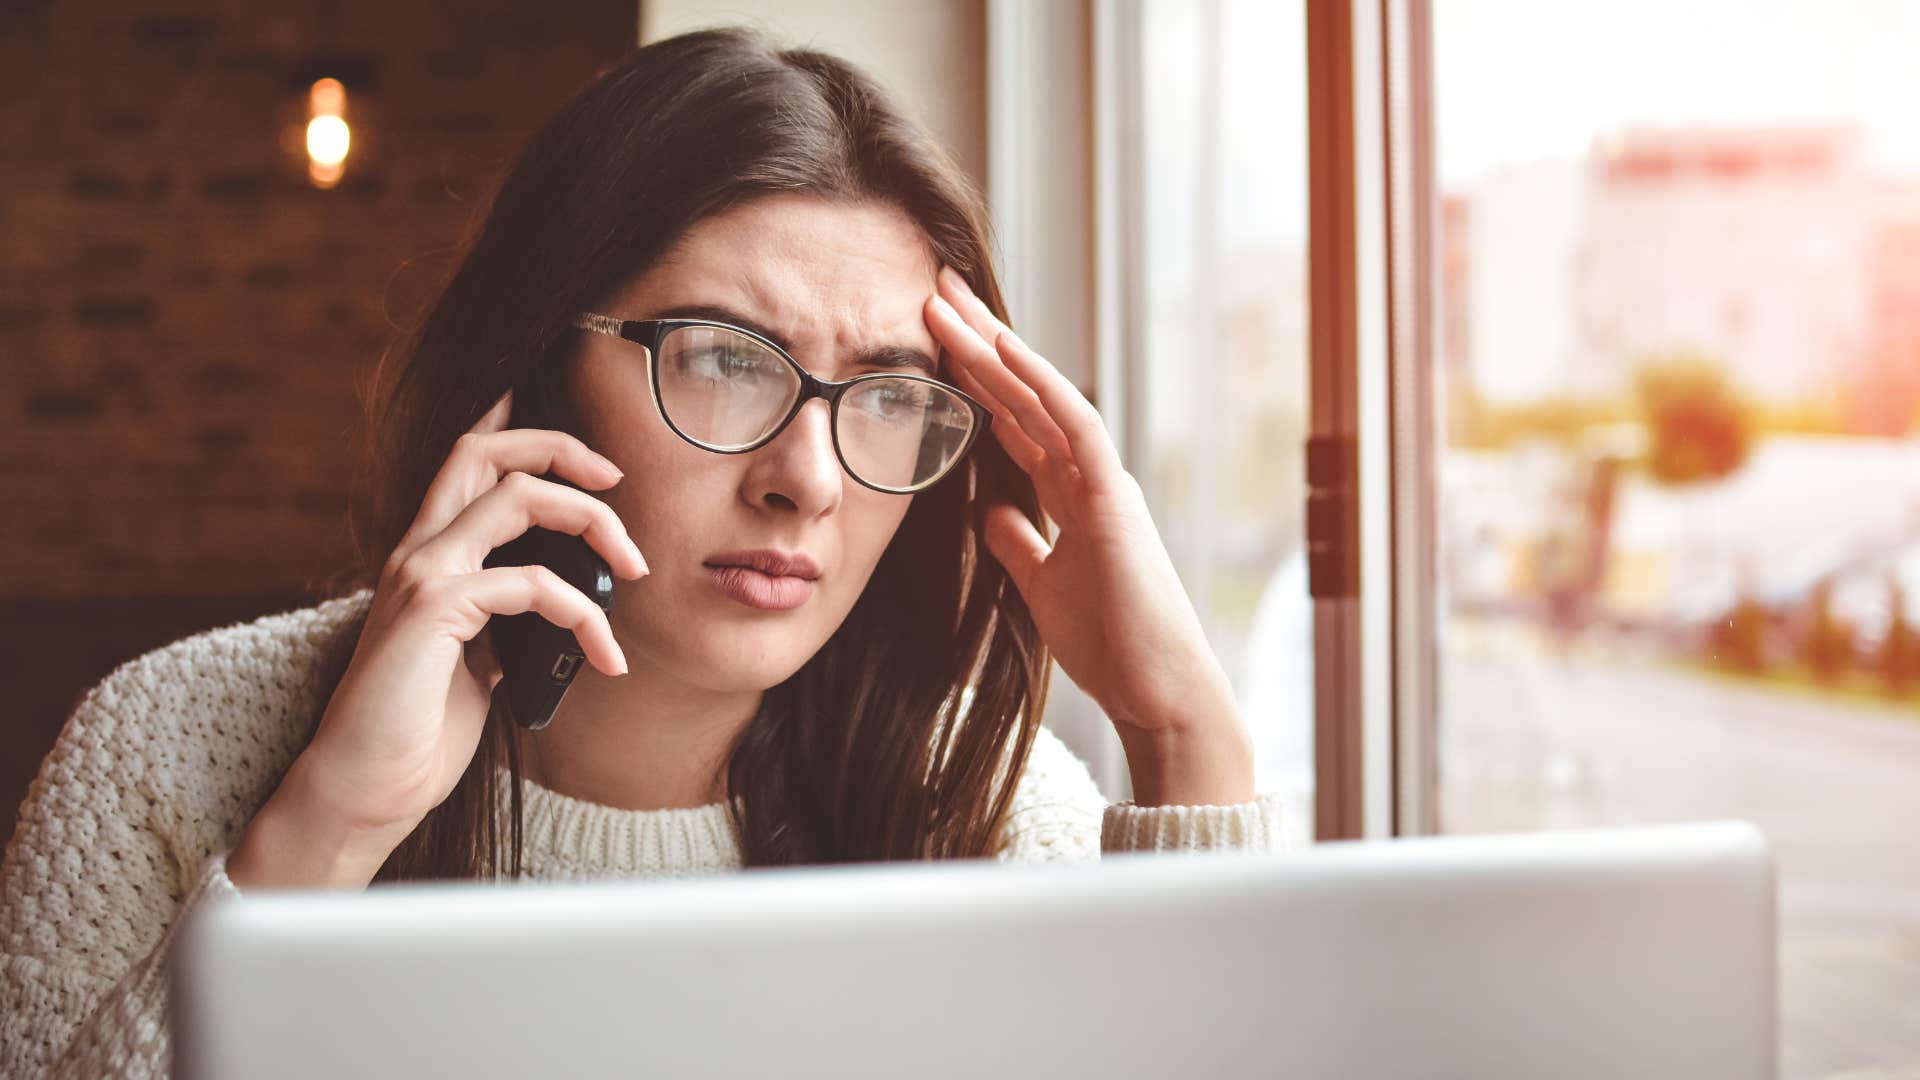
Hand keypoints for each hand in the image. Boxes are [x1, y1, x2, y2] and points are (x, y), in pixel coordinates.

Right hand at [284, 391, 649, 860]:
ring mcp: (421, 575)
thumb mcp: (474, 667)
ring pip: (517, 496)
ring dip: (593, 521)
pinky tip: (605, 655)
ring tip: (635, 568)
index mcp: (427, 560)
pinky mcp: (434, 609)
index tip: (567, 427)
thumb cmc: (414, 736)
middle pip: (482, 453)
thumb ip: (502, 627)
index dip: (511, 428)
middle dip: (559, 447)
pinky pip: (533, 582)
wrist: (364, 792)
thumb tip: (552, 612)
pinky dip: (584, 611)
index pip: (463, 467)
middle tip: (616, 481)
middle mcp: (418, 553)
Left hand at [923, 268, 1247, 753]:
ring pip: (1042, 395)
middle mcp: (1090, 476)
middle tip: (933, 290)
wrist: (1160, 692)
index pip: (1015, 421)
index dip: (974, 378)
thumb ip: (1020, 543)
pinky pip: (1074, 424)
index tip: (931, 339)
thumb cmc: (1111, 648)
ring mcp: (1105, 481)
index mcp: (1074, 495)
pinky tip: (1002, 347)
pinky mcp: (1115, 498)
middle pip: (1023, 393)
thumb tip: (990, 511)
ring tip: (947, 302)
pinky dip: (1038, 382)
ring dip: (993, 346)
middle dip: (977, 342)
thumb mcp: (1043, 587)